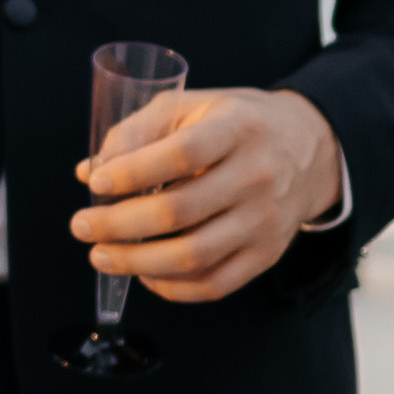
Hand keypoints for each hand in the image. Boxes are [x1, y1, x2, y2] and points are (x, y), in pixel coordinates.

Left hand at [72, 86, 342, 302]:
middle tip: (81, 226)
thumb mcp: (193, 106)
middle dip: (117, 225)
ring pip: (193, 256)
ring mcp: (265, 221)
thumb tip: (89, 172)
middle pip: (178, 212)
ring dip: (136, 262)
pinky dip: (171, 287)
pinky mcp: (267, 254)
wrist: (312, 149)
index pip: (180, 155)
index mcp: (238, 129)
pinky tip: (143, 275)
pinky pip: (215, 284)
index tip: (96, 182)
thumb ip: (139, 131)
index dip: (131, 172)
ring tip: (100, 256)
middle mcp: (257, 177)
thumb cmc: (237, 125)